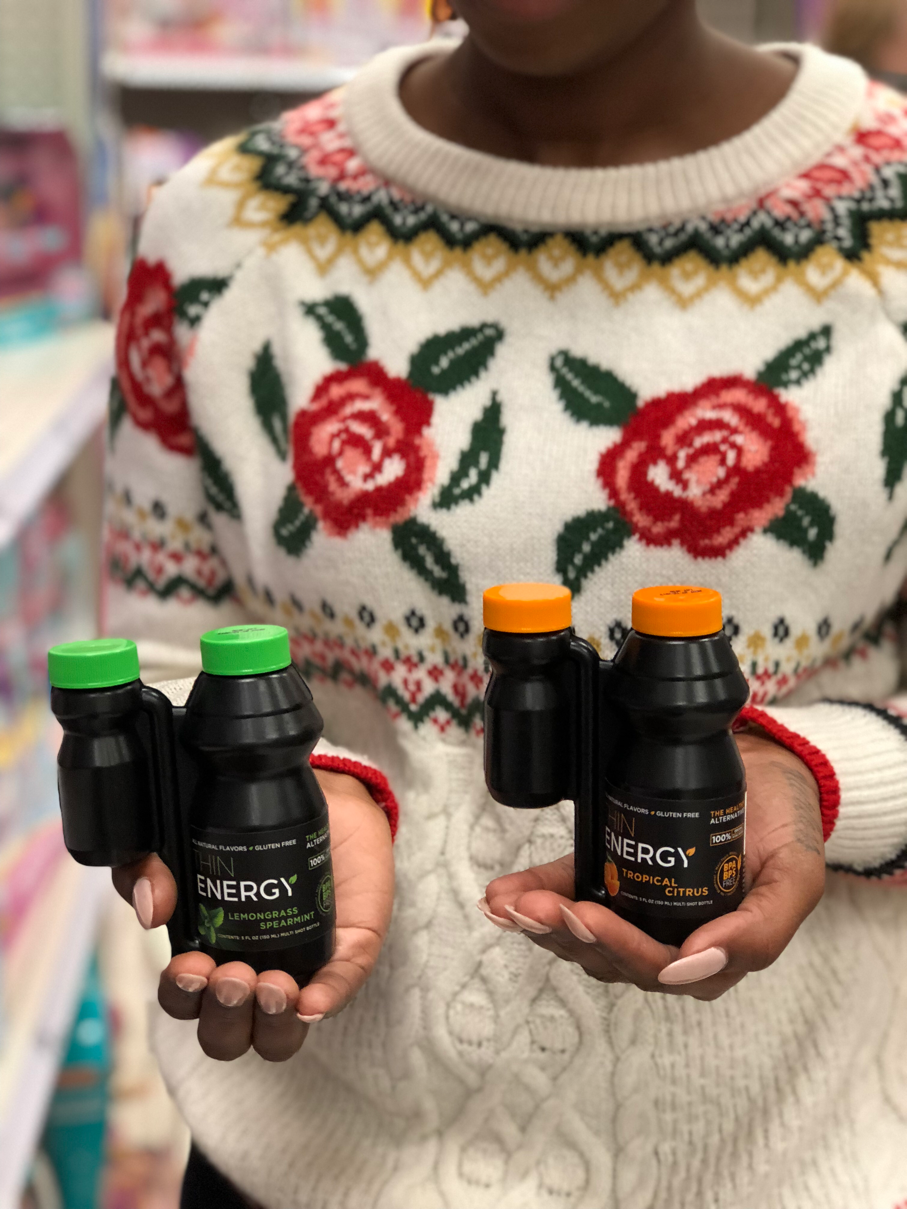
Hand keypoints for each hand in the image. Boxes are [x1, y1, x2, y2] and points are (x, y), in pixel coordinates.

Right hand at [112, 769, 393, 1059]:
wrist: (319, 792)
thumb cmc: (248, 828)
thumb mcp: (181, 840)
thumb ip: (146, 867)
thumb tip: (151, 907)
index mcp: (208, 956)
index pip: (185, 1004)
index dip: (182, 997)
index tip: (189, 964)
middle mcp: (251, 975)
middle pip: (227, 1037)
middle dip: (224, 1016)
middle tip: (231, 975)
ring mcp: (302, 971)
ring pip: (281, 1036)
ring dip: (271, 1023)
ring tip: (271, 984)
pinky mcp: (349, 953)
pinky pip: (341, 990)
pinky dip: (325, 1000)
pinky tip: (311, 1000)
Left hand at [482, 731, 824, 999]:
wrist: (767, 771)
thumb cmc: (786, 826)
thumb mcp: (798, 877)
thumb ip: (760, 931)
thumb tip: (695, 965)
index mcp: (714, 954)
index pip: (655, 967)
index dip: (615, 946)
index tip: (583, 914)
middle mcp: (670, 943)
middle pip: (608, 955)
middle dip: (567, 933)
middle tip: (536, 909)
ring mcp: (636, 911)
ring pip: (580, 934)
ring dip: (541, 921)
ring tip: (509, 903)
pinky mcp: (610, 875)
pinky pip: (567, 892)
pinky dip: (532, 894)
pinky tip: (501, 894)